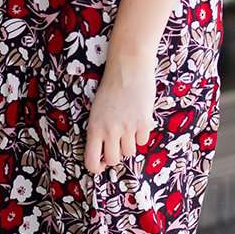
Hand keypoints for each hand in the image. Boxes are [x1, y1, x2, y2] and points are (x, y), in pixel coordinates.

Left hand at [84, 52, 156, 175]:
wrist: (128, 67)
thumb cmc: (111, 87)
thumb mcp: (97, 110)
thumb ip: (100, 130)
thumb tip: (106, 151)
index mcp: (94, 127)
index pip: (91, 161)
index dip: (97, 167)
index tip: (101, 163)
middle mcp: (109, 130)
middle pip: (113, 160)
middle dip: (116, 155)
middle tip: (118, 144)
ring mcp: (127, 127)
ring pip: (130, 152)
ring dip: (130, 143)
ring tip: (129, 127)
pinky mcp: (143, 123)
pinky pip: (143, 141)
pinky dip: (142, 134)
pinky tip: (138, 119)